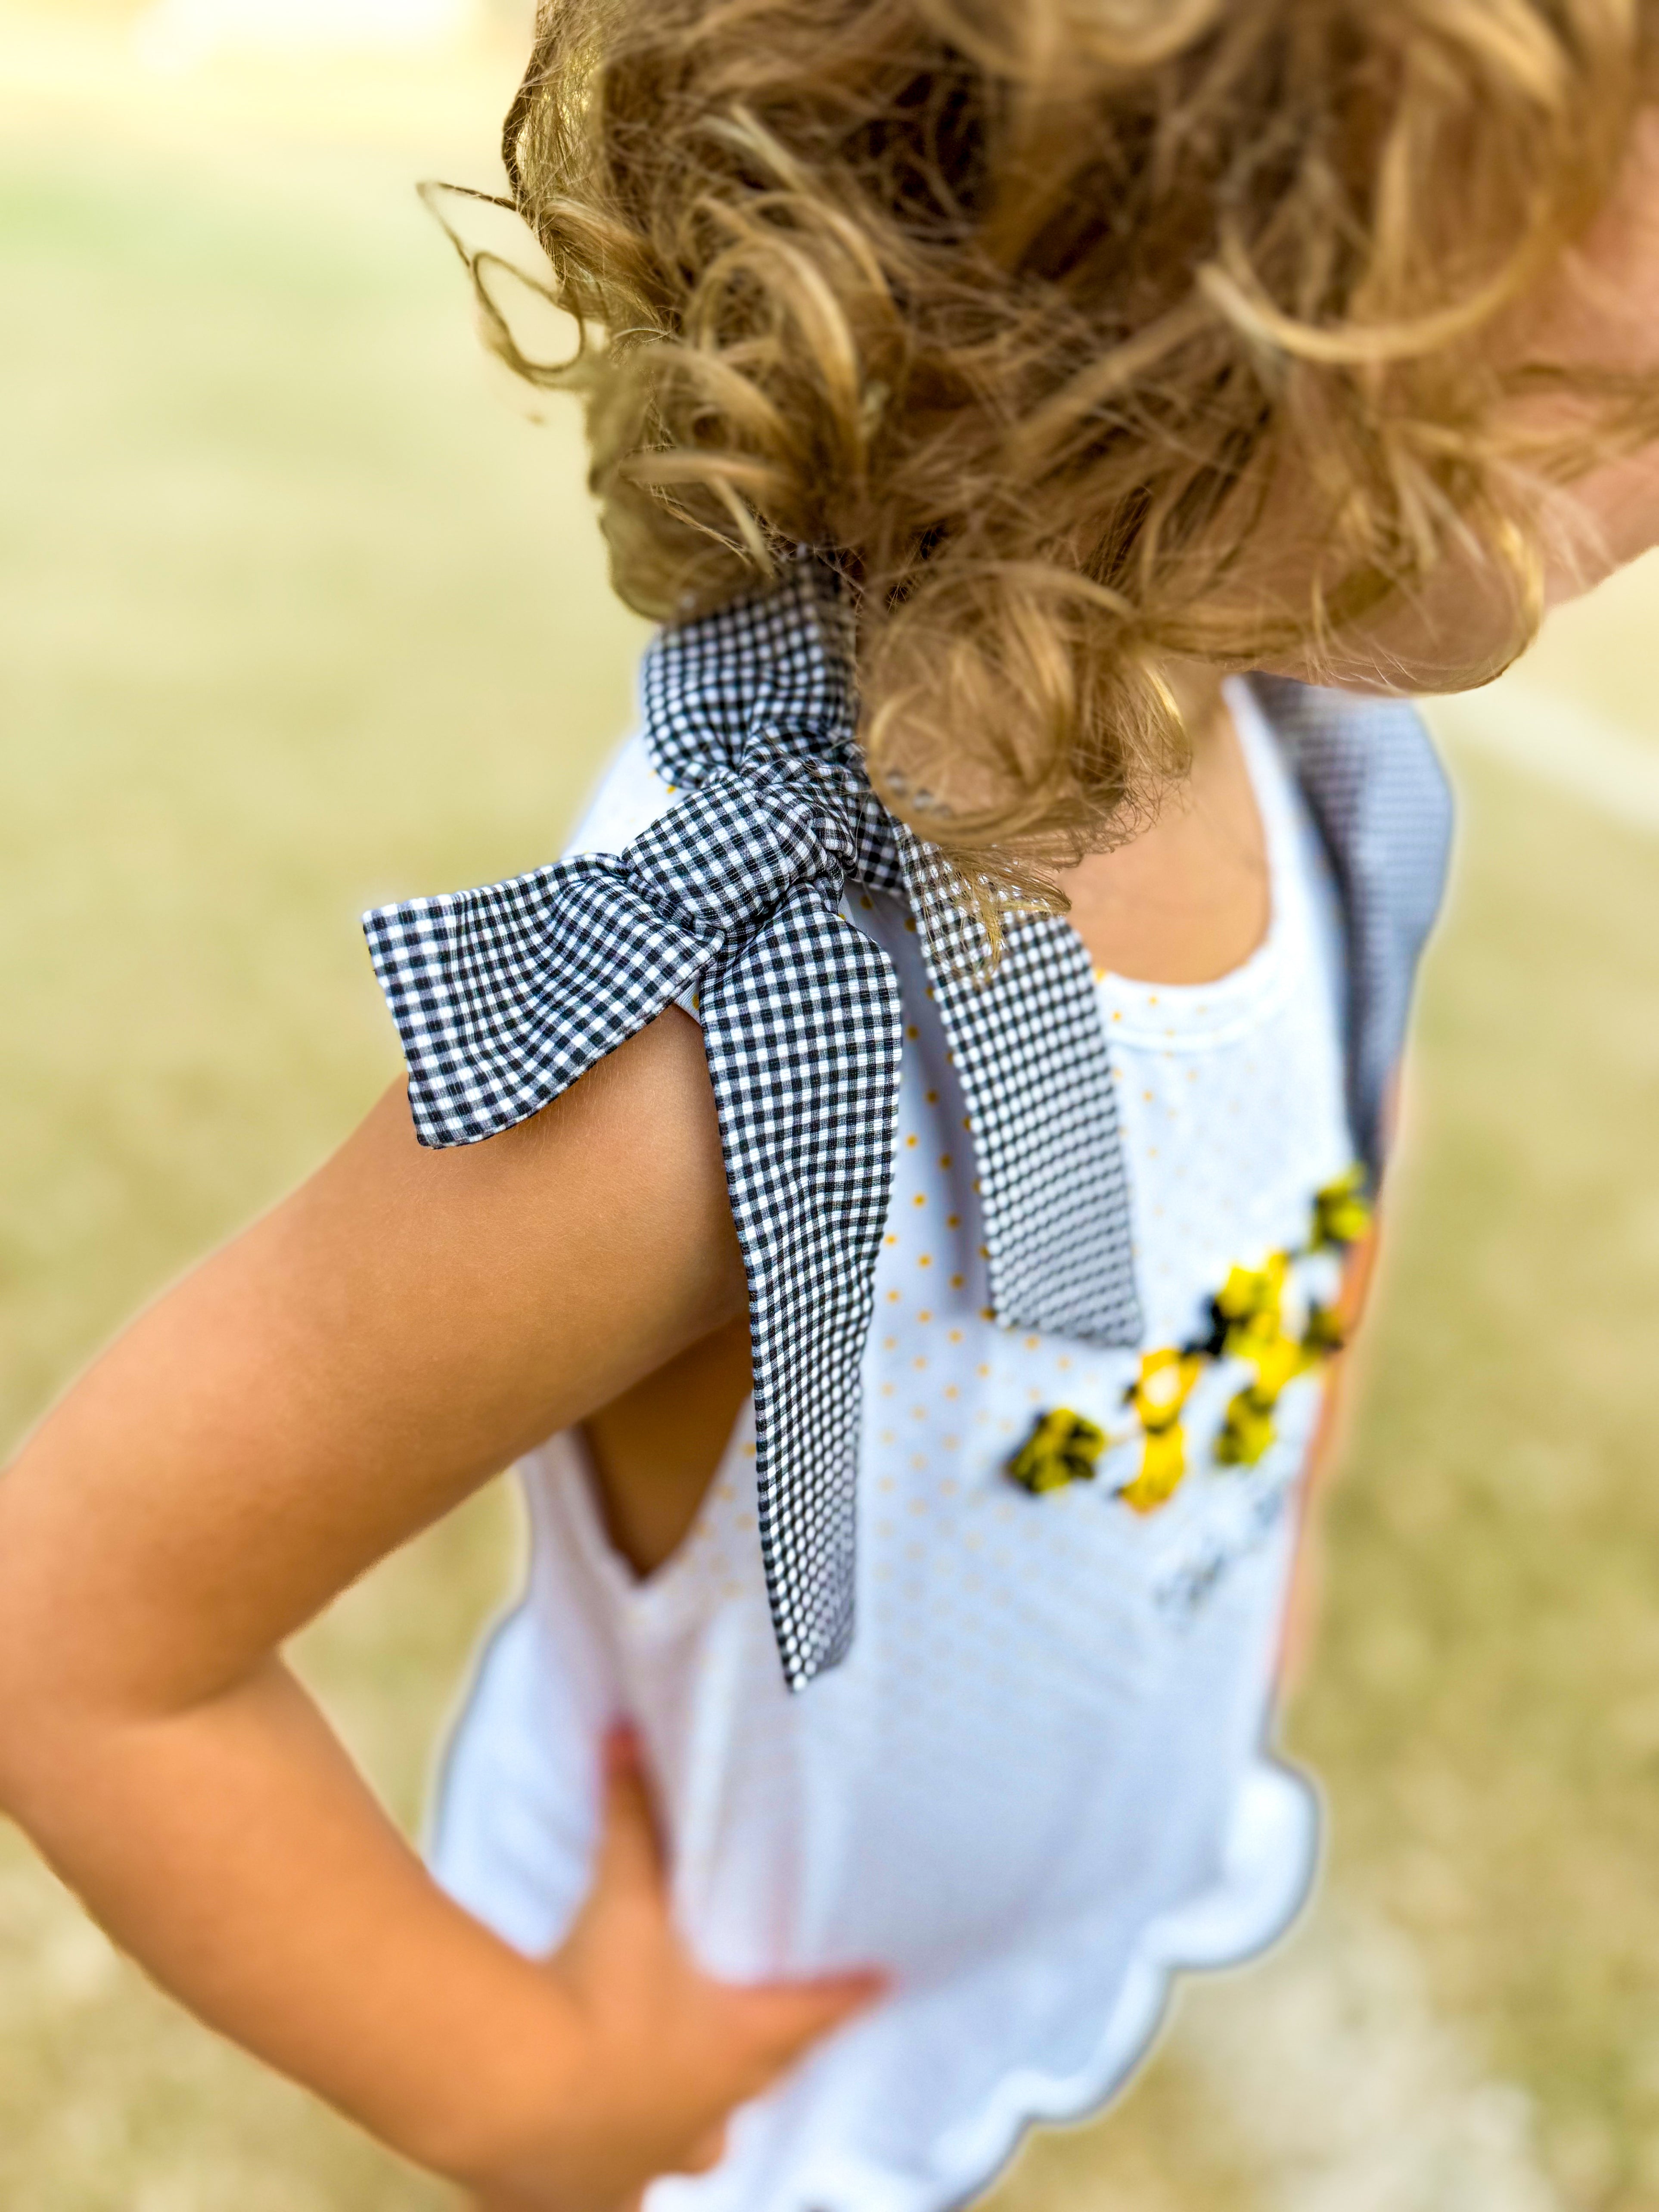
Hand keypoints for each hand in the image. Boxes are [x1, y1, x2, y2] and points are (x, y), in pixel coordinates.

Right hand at [466, 1729, 882, 2211]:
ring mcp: (652, 2164)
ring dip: (689, 2128)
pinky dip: (607, 2183)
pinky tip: (590, 2176)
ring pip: (694, 2151)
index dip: (849, 1992)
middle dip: (759, 2061)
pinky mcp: (595, 2198)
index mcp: (737, 2043)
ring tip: (675, 2113)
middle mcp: (709, 2112)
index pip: (818, 2010)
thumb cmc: (591, 1991)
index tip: (882, 1981)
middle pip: (757, 2083)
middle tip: (757, 2040)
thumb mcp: (622, 1895)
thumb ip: (632, 1813)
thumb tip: (626, 1730)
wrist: (518, 2093)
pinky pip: (613, 2197)